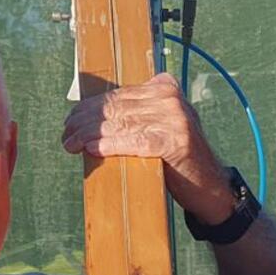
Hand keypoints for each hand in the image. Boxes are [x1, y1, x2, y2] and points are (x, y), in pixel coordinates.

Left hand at [61, 73, 235, 223]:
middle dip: (85, 122)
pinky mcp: (175, 141)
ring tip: (71, 144)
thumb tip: (89, 115)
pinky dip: (111, 145)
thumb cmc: (178, 158)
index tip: (70, 120)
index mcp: (165, 88)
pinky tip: (92, 149)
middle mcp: (170, 99)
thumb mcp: (159, 126)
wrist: (209, 186)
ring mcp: (175, 119)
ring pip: (121, 123)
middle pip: (117, 108)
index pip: (118, 95)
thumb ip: (135, 114)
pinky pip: (135, 141)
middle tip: (66, 135)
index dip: (89, 108)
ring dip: (90, 135)